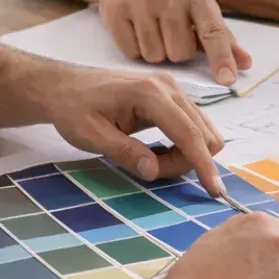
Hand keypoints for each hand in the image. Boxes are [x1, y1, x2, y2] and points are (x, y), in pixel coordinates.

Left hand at [40, 63, 223, 193]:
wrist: (64, 86)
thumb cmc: (73, 108)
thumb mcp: (91, 135)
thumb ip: (124, 152)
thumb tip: (153, 172)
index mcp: (150, 94)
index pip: (189, 135)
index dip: (204, 166)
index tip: (215, 192)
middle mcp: (169, 87)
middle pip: (202, 135)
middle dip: (185, 162)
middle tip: (149, 171)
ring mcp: (173, 89)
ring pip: (202, 132)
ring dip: (184, 156)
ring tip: (148, 161)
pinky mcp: (172, 95)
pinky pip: (193, 126)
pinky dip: (181, 146)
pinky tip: (156, 151)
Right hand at [91, 0, 251, 86]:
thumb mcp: (197, 1)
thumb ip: (220, 35)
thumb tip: (245, 64)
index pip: (212, 31)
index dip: (221, 57)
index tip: (227, 79)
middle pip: (180, 53)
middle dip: (177, 50)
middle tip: (169, 30)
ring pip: (155, 56)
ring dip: (155, 51)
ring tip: (150, 27)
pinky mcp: (115, 9)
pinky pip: (131, 52)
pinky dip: (134, 48)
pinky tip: (134, 27)